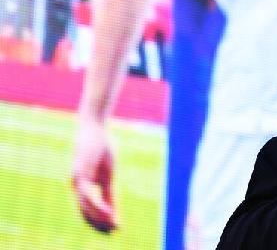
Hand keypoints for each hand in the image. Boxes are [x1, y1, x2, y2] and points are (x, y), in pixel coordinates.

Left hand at [72, 117, 117, 232]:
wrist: (95, 129)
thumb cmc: (101, 149)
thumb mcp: (109, 174)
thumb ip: (109, 192)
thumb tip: (112, 211)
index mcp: (82, 187)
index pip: (88, 211)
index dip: (100, 222)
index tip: (113, 230)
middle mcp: (76, 187)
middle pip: (85, 213)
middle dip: (99, 225)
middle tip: (113, 233)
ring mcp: (76, 181)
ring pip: (85, 207)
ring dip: (100, 218)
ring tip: (113, 225)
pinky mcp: (79, 174)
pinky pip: (87, 195)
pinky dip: (97, 205)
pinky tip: (108, 212)